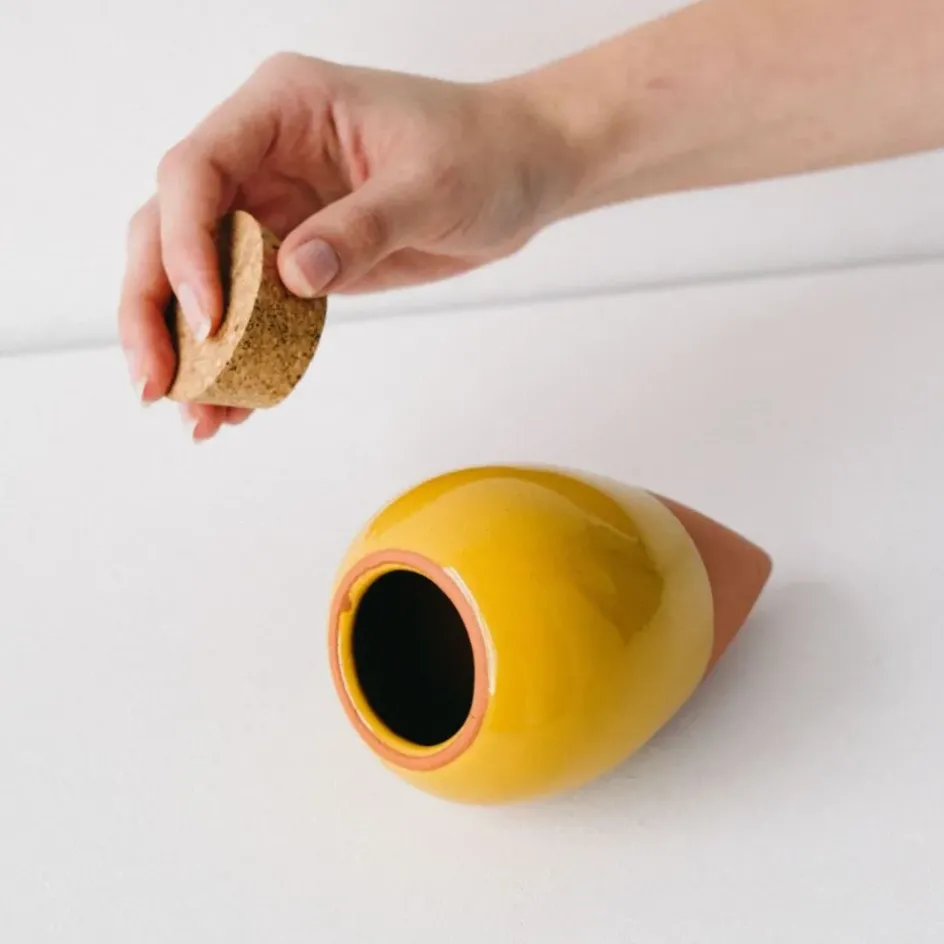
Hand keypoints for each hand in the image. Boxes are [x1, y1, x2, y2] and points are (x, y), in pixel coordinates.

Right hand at [118, 52, 570, 439]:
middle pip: (170, 227)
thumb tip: (293, 278)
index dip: (187, 247)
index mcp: (281, 109)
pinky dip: (239, 356)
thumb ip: (362, 228)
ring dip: (189, 346)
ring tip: (194, 414)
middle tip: (157, 384)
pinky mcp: (296, 256)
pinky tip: (234, 404)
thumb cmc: (483, 154)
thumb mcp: (430, 186)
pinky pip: (250, 308)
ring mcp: (275, 208)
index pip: (196, 170)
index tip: (210, 320)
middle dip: (154, 308)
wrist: (520, 173)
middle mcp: (262, 156)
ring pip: (201, 276)